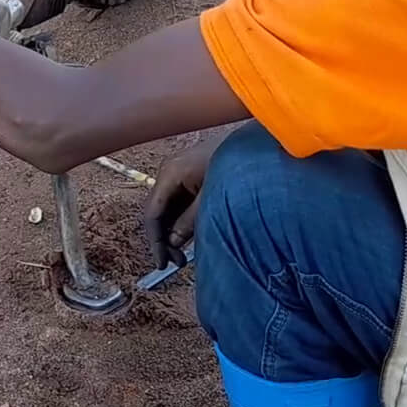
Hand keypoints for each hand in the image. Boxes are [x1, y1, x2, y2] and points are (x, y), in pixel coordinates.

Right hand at [142, 133, 227, 269]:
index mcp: (170, 173)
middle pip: (158, 212)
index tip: (162, 262)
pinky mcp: (189, 177)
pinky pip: (178, 203)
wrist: (255, 144)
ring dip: (173, 231)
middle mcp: (169, 172)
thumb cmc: (236, 165)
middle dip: (164, 239)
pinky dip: (181, 221)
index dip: (155, 241)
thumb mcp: (211, 199)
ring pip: (168, 209)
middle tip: (177, 261)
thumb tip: (173, 242)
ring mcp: (178, 174)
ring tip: (185, 254)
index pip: (152, 213)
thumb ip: (190, 222)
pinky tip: (191, 236)